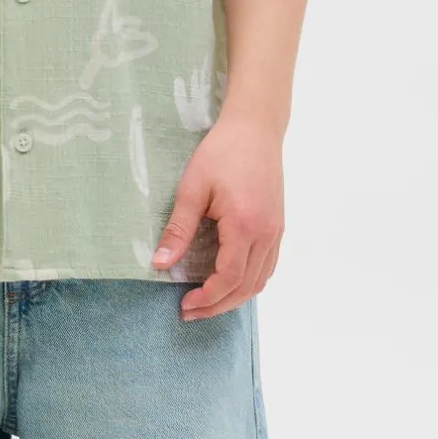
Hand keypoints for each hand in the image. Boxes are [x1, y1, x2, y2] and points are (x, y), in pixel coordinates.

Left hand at [151, 113, 283, 319]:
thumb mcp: (192, 188)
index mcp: (245, 226)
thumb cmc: (221, 152)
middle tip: (190, 312)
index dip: (206, 298)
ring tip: (207, 301)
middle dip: (218, 305)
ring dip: (235, 297)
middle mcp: (267, 234)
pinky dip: (249, 281)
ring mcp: (276, 231)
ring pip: (260, 280)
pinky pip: (267, 265)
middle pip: (246, 287)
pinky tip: (230, 280)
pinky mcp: (278, 225)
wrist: (255, 127)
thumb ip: (179, 229)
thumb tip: (160, 264)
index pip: (227, 278)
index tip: (184, 305)